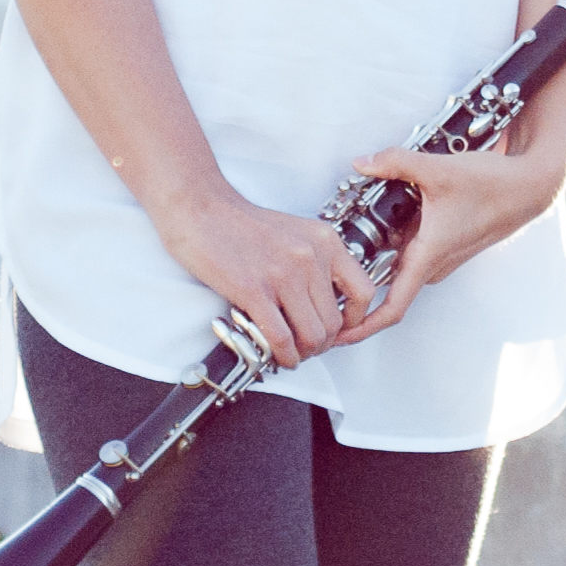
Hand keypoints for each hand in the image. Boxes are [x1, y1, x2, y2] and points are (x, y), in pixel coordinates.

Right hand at [152, 188, 376, 363]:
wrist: (201, 209)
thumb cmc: (243, 225)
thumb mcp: (296, 235)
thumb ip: (316, 264)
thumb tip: (326, 307)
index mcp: (326, 242)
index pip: (364, 292)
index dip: (354, 322)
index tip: (339, 332)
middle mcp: (311, 257)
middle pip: (335, 322)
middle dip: (321, 344)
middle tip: (306, 348)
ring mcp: (283, 274)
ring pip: (312, 335)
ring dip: (302, 354)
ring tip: (291, 354)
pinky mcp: (254, 290)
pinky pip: (280, 337)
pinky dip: (281, 355)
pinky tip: (275, 356)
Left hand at [332, 145, 561, 344]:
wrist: (529, 186)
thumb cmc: (493, 186)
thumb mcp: (437, 169)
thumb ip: (395, 163)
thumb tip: (361, 162)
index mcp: (428, 255)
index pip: (392, 308)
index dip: (362, 327)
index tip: (339, 335)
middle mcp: (435, 262)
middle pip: (387, 279)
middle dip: (361, 273)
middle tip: (335, 258)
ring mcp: (443, 255)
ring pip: (400, 259)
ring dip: (383, 244)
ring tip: (366, 217)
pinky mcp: (448, 243)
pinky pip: (414, 246)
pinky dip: (399, 232)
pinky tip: (396, 204)